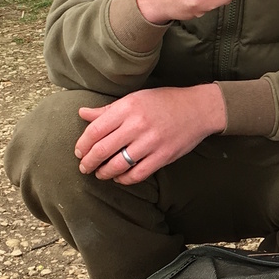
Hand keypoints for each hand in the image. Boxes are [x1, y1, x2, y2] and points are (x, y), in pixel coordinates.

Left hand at [73, 84, 226, 183]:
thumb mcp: (136, 98)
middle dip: (89, 162)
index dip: (82, 144)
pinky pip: (138, 174)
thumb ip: (108, 110)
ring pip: (118, 164)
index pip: (95, 130)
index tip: (79, 152)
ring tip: (100, 173)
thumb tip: (82, 114)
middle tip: (84, 166)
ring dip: (104, 173)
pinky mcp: (163, 156)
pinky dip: (124, 179)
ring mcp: (151, 142)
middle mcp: (138, 125)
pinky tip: (120, 177)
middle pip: (102, 149)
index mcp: (128, 108)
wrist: (199, 109)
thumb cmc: (165, 102)